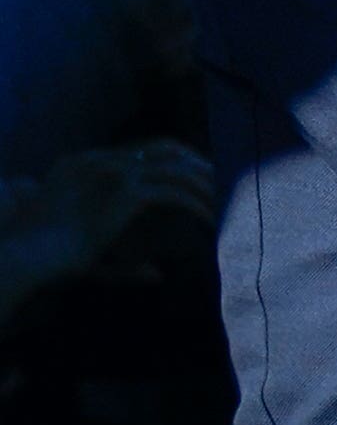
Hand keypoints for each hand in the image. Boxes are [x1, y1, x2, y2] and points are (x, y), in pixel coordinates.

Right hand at [0, 136, 215, 332]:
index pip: (141, 149)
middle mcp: (100, 161)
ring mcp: (112, 173)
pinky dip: (198, 204)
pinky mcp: (125, 192)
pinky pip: (174, 192)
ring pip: (176, 169)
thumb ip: (123, 258)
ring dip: (204, 186)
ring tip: (223, 205)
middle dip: (198, 164)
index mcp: (83, 163)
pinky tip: (211, 219)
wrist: (26, 252)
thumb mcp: (85, 247)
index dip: (176, 162)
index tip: (198, 178)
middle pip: (165, 148)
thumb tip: (159, 275)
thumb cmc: (48, 256)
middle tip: (221, 185)